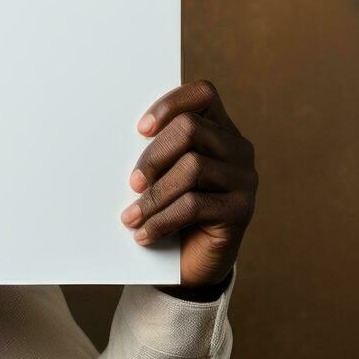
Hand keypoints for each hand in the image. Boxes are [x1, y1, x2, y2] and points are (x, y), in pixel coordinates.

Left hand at [118, 79, 256, 287]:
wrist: (192, 264)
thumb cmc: (170, 212)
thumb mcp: (161, 177)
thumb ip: (155, 155)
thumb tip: (115, 145)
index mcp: (218, 130)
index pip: (203, 93)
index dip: (170, 103)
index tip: (140, 129)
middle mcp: (237, 149)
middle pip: (190, 128)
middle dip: (153, 156)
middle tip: (132, 183)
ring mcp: (244, 179)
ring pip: (192, 167)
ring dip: (153, 195)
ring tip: (130, 218)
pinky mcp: (241, 209)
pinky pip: (195, 204)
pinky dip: (162, 219)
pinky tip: (144, 234)